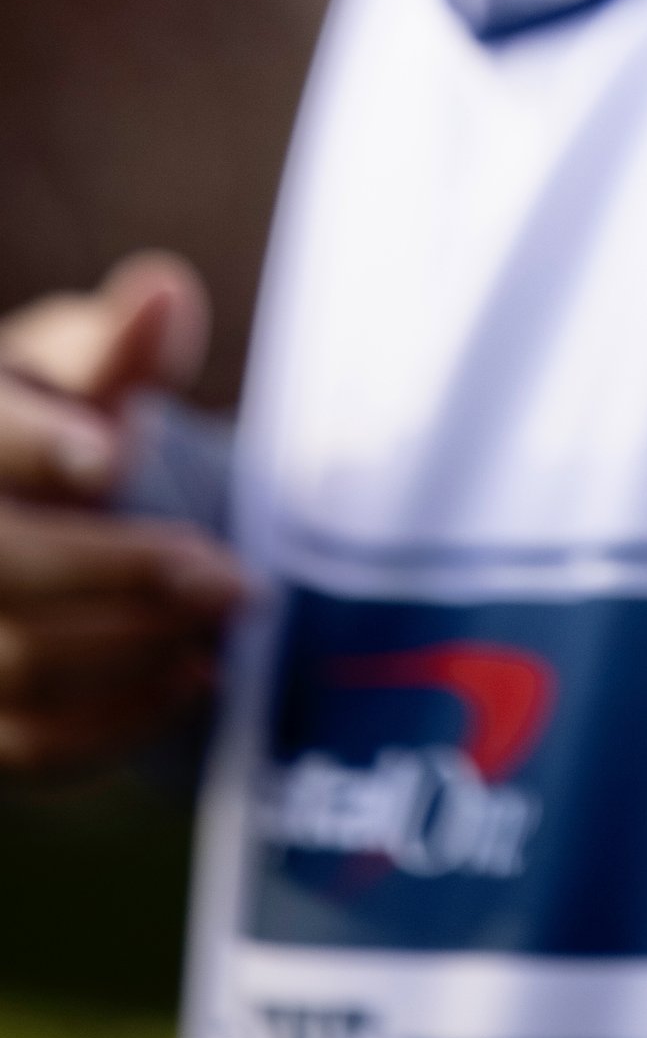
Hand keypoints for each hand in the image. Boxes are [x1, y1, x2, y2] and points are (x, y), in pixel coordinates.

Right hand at [0, 254, 248, 769]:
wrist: (17, 507)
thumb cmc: (53, 420)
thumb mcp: (73, 368)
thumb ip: (118, 347)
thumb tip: (163, 292)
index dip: (38, 447)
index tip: (112, 455)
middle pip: (9, 566)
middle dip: (124, 570)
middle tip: (232, 575)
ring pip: (18, 664)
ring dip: (136, 648)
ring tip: (227, 619)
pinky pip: (28, 744)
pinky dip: (116, 723)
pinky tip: (193, 679)